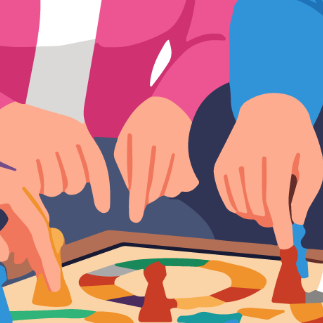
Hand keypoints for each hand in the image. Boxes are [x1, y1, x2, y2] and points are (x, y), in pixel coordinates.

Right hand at [0, 101, 111, 213]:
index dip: (102, 190)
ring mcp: (43, 145)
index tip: (103, 209)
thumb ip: (78, 153)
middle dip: (67, 189)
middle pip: (76, 183)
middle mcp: (62, 136)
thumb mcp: (61, 132)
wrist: (1, 117)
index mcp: (76, 130)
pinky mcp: (23, 155)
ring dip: (47, 189)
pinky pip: (34, 185)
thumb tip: (89, 182)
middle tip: (55, 182)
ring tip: (39, 176)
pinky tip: (28, 177)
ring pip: (55, 188)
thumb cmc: (35, 130)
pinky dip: (32, 187)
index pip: (97, 165)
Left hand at [0, 157, 60, 292]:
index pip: (37, 228)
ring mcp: (18, 191)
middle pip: (40, 226)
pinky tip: (17, 255)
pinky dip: (21, 237)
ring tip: (32, 270)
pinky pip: (22, 219)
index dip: (46, 256)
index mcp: (14, 191)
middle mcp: (22, 188)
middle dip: (43, 253)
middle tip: (48, 280)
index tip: (52, 278)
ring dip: (31, 247)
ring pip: (33, 224)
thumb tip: (7, 256)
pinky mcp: (11, 195)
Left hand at [118, 96, 201, 223]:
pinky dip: (178, 185)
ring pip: (174, 187)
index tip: (135, 218)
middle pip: (158, 184)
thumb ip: (125, 167)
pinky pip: (188, 183)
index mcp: (144, 132)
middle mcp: (167, 137)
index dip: (137, 199)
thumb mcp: (126, 139)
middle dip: (148, 196)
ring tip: (157, 177)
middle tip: (144, 196)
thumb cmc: (141, 127)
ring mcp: (185, 144)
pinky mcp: (197, 152)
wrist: (172, 103)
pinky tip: (171, 173)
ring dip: (163, 191)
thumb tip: (135, 195)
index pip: (140, 173)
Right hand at [212, 92, 321, 245]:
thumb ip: (307, 194)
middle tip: (281, 219)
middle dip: (272, 221)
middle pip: (258, 206)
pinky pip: (229, 202)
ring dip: (258, 216)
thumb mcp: (312, 162)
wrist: (268, 109)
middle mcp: (248, 153)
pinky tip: (253, 199)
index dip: (280, 226)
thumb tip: (294, 223)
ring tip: (270, 203)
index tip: (286, 246)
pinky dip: (242, 210)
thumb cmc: (296, 141)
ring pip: (242, 208)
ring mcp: (230, 159)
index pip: (275, 197)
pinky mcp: (219, 165)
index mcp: (277, 150)